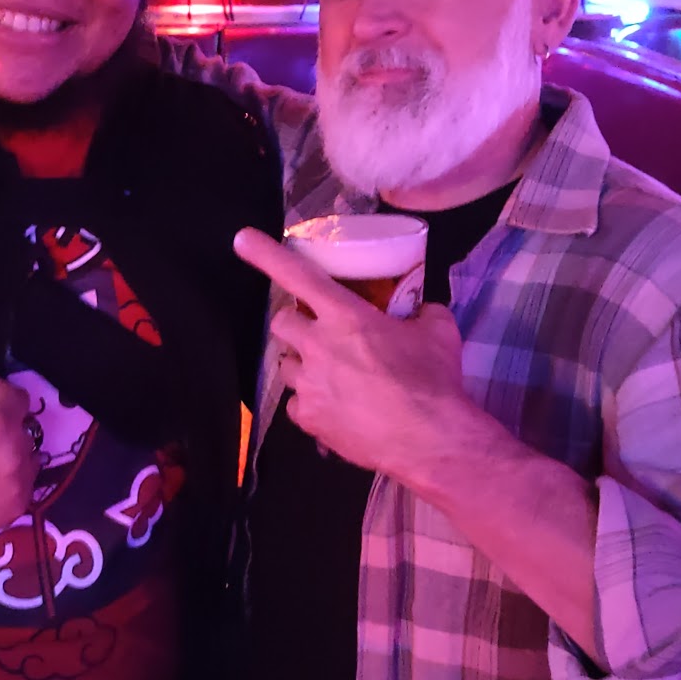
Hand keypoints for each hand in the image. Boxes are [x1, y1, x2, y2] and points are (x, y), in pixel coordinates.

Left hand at [233, 227, 484, 493]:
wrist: (428, 439)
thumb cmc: (433, 381)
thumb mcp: (438, 332)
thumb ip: (423, 313)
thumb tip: (423, 310)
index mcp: (345, 316)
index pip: (297, 275)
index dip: (266, 254)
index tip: (241, 240)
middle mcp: (317, 345)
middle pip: (281, 323)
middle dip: (296, 325)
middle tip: (320, 334)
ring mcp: (308, 384)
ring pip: (285, 365)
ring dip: (302, 364)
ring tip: (331, 375)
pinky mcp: (308, 418)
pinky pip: (296, 404)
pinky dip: (311, 403)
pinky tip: (336, 407)